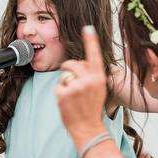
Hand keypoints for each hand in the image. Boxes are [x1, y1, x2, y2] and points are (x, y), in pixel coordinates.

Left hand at [55, 26, 106, 149]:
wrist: (88, 129)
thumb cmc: (92, 109)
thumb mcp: (98, 90)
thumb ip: (91, 76)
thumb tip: (80, 64)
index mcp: (99, 78)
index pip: (94, 55)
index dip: (91, 40)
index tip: (88, 28)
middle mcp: (89, 80)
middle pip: (73, 64)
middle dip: (69, 69)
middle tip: (73, 84)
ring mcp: (76, 87)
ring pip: (65, 75)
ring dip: (66, 83)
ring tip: (73, 97)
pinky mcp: (64, 94)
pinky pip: (58, 86)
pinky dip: (60, 94)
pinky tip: (67, 103)